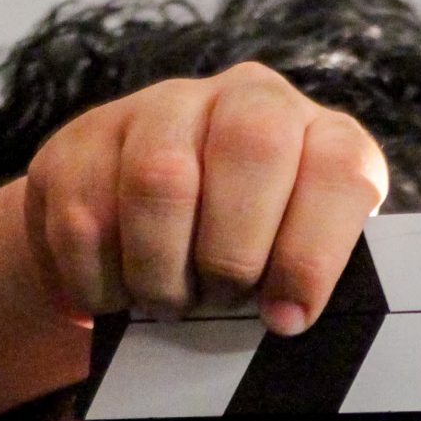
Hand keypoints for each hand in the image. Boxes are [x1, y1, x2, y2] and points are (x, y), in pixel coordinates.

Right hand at [22, 62, 388, 337]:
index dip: (312, 255)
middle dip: (232, 254)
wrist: (142, 225)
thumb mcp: (289, 265)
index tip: (286, 318)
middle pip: (252, 149)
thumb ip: (301, 284)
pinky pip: (85, 218)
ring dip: (162, 272)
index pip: (338, 171)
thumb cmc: (241, 260)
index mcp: (318, 135)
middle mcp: (246, 99)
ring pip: (159, 180)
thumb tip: (285, 321)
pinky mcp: (82, 142)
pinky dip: (102, 282)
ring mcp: (159, 109)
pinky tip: (119, 293)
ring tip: (168, 302)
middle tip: (217, 301)